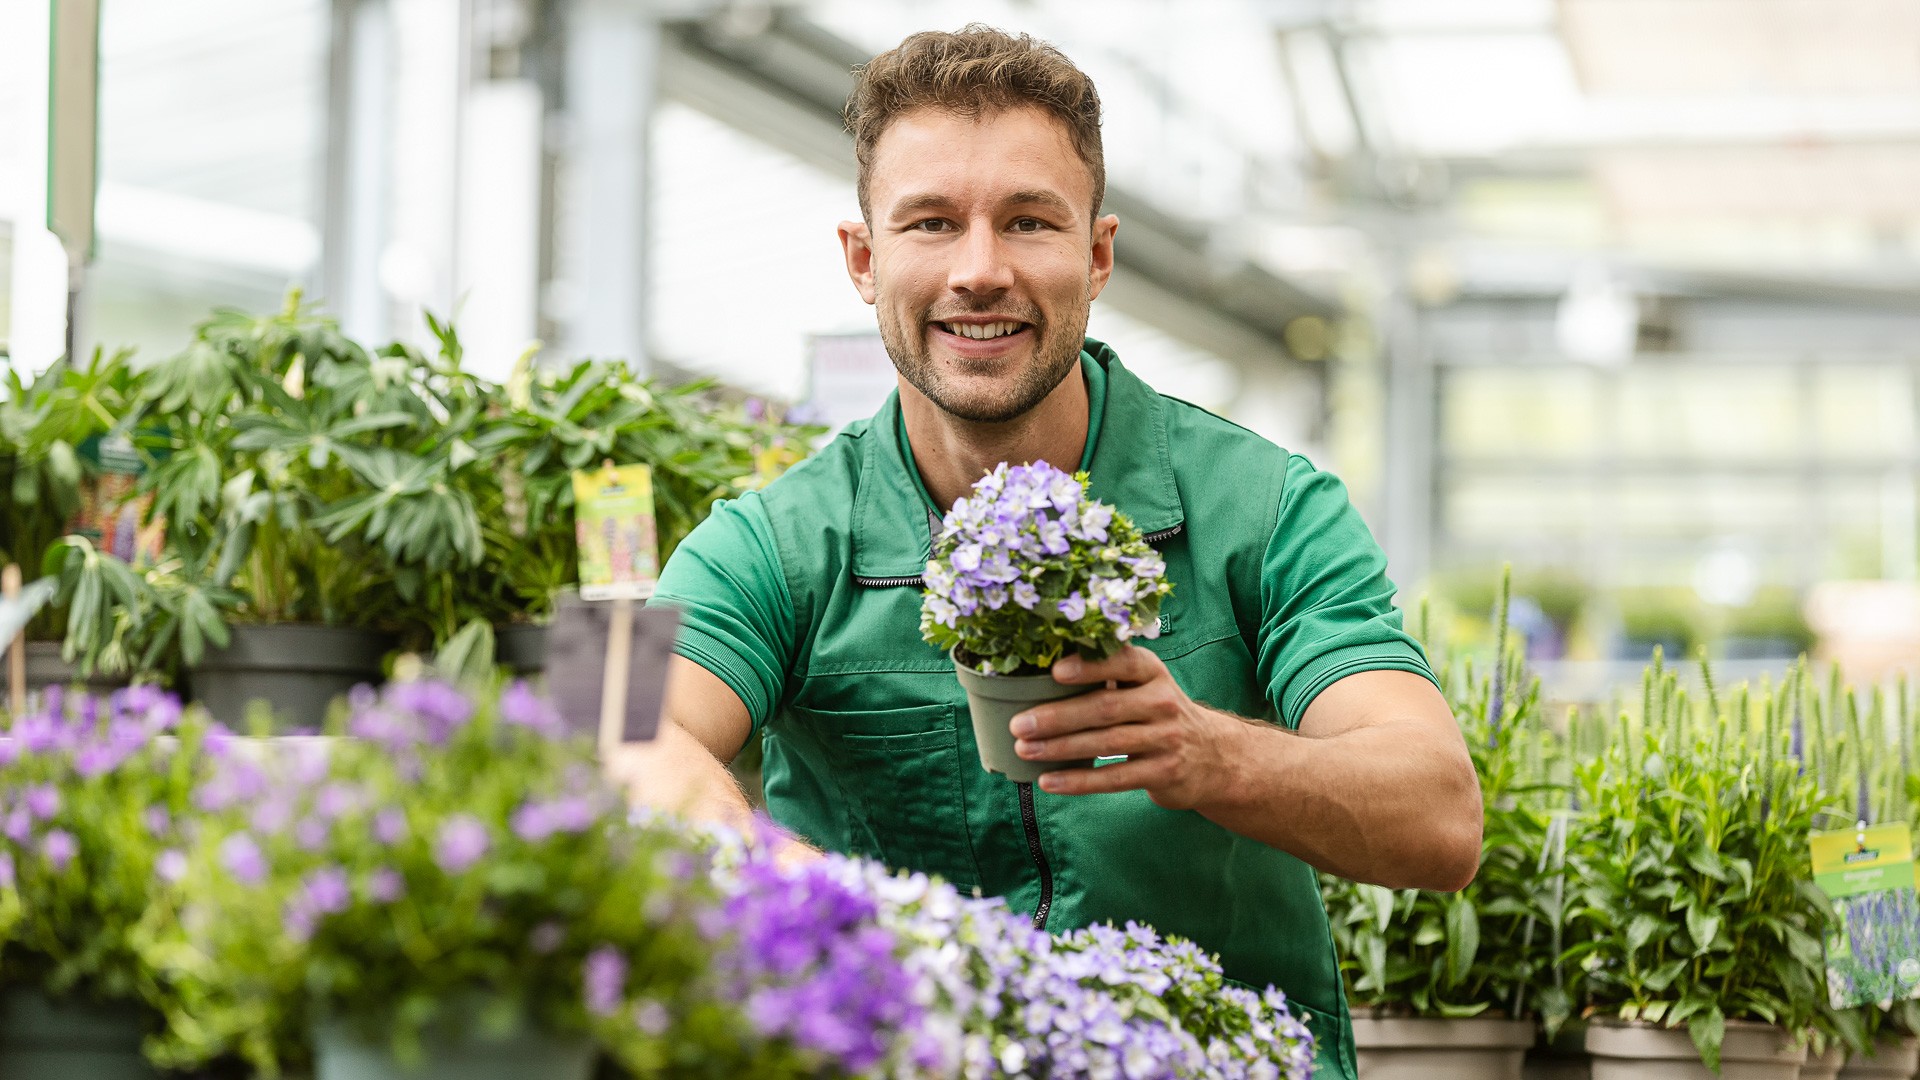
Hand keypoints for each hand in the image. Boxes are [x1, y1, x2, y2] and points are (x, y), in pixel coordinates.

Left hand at [1010, 645, 1243, 809]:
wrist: (1214, 756)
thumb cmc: (1159, 712)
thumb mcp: (1146, 684)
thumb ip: (1109, 673)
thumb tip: (1040, 669)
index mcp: (1153, 672)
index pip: (1122, 662)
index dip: (1089, 666)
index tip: (1055, 671)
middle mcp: (1162, 702)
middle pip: (1104, 708)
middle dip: (1057, 716)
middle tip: (1019, 724)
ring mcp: (1165, 739)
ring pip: (1105, 744)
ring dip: (1060, 748)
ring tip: (1025, 750)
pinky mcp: (1163, 773)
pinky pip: (1114, 778)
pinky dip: (1078, 781)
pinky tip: (1049, 781)